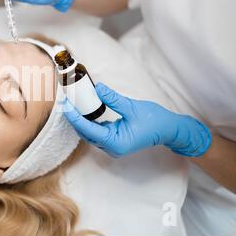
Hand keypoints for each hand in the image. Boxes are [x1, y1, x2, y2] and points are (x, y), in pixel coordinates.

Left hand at [64, 83, 211, 157]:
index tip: (66, 105)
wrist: (169, 130)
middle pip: (85, 133)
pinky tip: (83, 110)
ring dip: (80, 120)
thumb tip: (97, 88)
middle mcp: (111, 148)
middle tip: (66, 102)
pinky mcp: (114, 141)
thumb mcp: (132, 107)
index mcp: (115, 143)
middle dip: (74, 118)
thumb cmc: (155, 120)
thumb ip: (112, 98)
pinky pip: (96, 132)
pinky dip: (88, 122)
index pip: (88, 129)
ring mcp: (112, 146)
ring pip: (89, 134)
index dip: (74, 117)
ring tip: (71, 105)